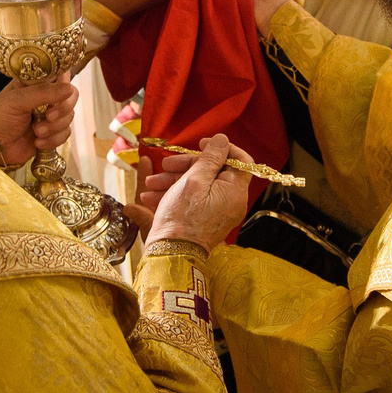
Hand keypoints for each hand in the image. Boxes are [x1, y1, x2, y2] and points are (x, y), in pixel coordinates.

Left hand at [0, 77, 74, 167]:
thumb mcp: (17, 100)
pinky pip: (65, 134)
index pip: (61, 75)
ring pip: (69, 117)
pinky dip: (53, 140)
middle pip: (71, 96)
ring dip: (54, 127)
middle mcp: (46, 97)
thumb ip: (43, 93)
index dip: (64, 83)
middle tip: (48, 116)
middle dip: (62, 109)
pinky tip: (37, 142)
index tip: (58, 93)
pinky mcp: (52, 133)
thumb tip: (69, 88)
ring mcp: (50, 115)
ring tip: (36, 132)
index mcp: (37, 83)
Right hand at [144, 135, 253, 249]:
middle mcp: (232, 201)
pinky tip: (153, 196)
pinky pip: (196, 200)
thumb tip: (222, 140)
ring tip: (151, 184)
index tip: (201, 144)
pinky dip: (177, 195)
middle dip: (186, 166)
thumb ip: (210, 157)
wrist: (171, 252)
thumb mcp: (194, 179)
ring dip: (175, 180)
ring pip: (200, 186)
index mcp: (235, 190)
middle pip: (214, 172)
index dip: (221, 148)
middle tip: (165, 165)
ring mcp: (220, 212)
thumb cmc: (183, 216)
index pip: (240, 160)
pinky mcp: (207, 220)